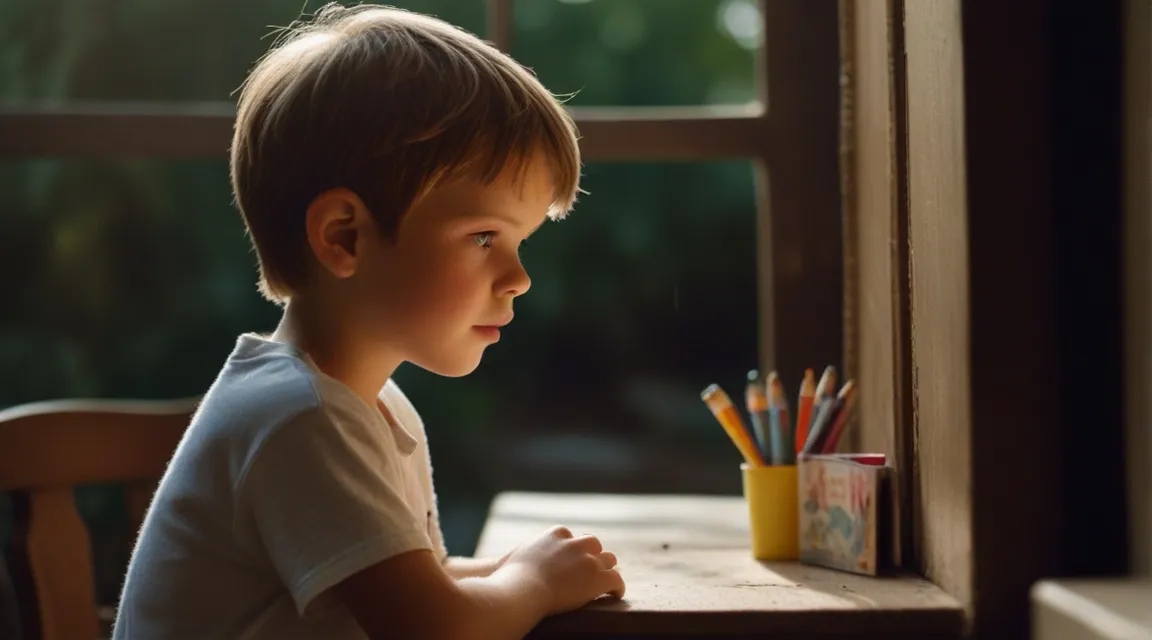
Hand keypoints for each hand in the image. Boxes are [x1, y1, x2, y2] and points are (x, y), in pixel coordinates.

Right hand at [497, 525, 624, 615]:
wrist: (523, 588)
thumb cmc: (511, 577)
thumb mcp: (513, 556)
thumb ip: (520, 555)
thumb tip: (505, 562)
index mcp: (556, 534)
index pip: (572, 537)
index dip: (575, 549)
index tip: (573, 558)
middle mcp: (575, 543)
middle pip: (593, 544)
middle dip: (594, 555)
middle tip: (592, 569)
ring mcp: (589, 559)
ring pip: (608, 560)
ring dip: (607, 569)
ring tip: (607, 581)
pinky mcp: (599, 577)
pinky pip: (617, 580)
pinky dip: (617, 587)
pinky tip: (616, 594)